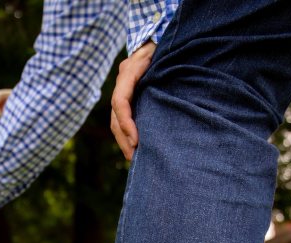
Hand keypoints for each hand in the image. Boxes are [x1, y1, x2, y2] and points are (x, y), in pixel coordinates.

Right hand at [110, 41, 155, 160]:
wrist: (159, 35)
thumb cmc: (167, 47)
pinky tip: (136, 149)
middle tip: (134, 159)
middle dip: (124, 139)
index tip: (136, 141)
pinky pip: (123, 120)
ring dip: (124, 141)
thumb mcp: (166, 56)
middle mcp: (122, 82)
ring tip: (134, 159)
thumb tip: (175, 103)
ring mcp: (123, 89)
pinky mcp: (129, 97)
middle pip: (115, 117)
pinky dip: (128, 135)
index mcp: (129, 71)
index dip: (126, 123)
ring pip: (116, 121)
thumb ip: (165, 74)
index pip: (120, 102)